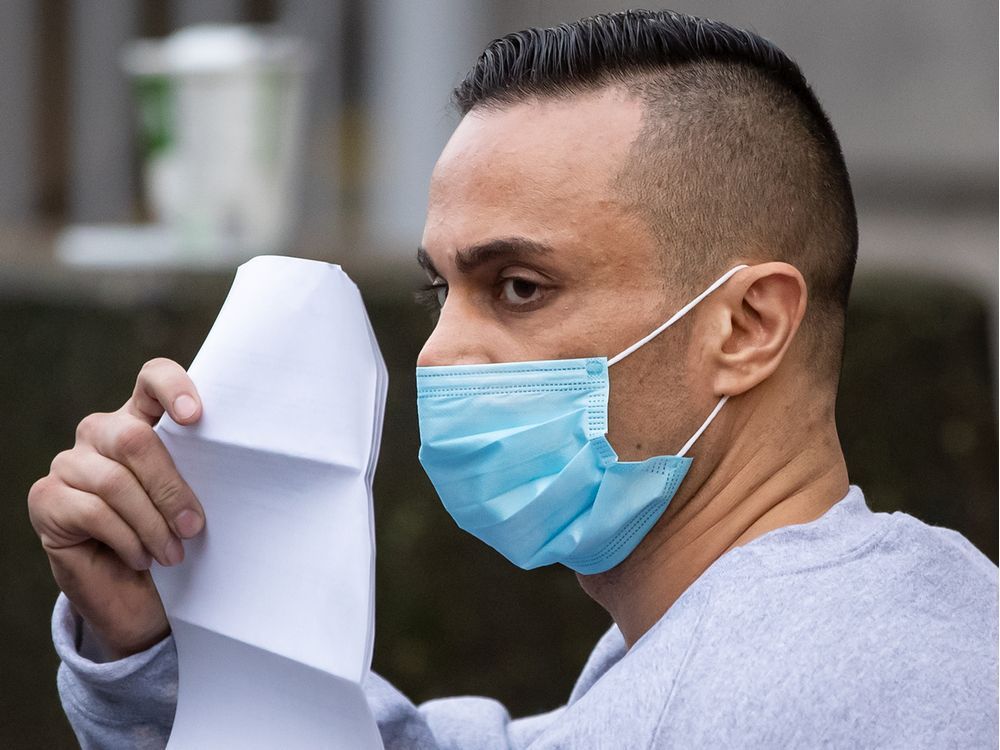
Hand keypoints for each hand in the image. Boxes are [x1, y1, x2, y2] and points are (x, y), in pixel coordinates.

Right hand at [28, 358, 205, 658]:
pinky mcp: (46, 498)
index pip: (152, 378)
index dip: (172, 387)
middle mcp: (101, 433)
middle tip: (194, 527)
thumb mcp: (193, 501)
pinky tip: (141, 558)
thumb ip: (202, 473)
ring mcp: (69, 463)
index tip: (195, 417)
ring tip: (173, 554)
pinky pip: (92, 511)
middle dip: (170, 487)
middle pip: (134, 438)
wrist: (136, 594)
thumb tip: (233, 464)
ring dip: (152, 525)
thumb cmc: (173, 538)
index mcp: (143, 420)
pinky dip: (126, 539)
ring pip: (115, 481)